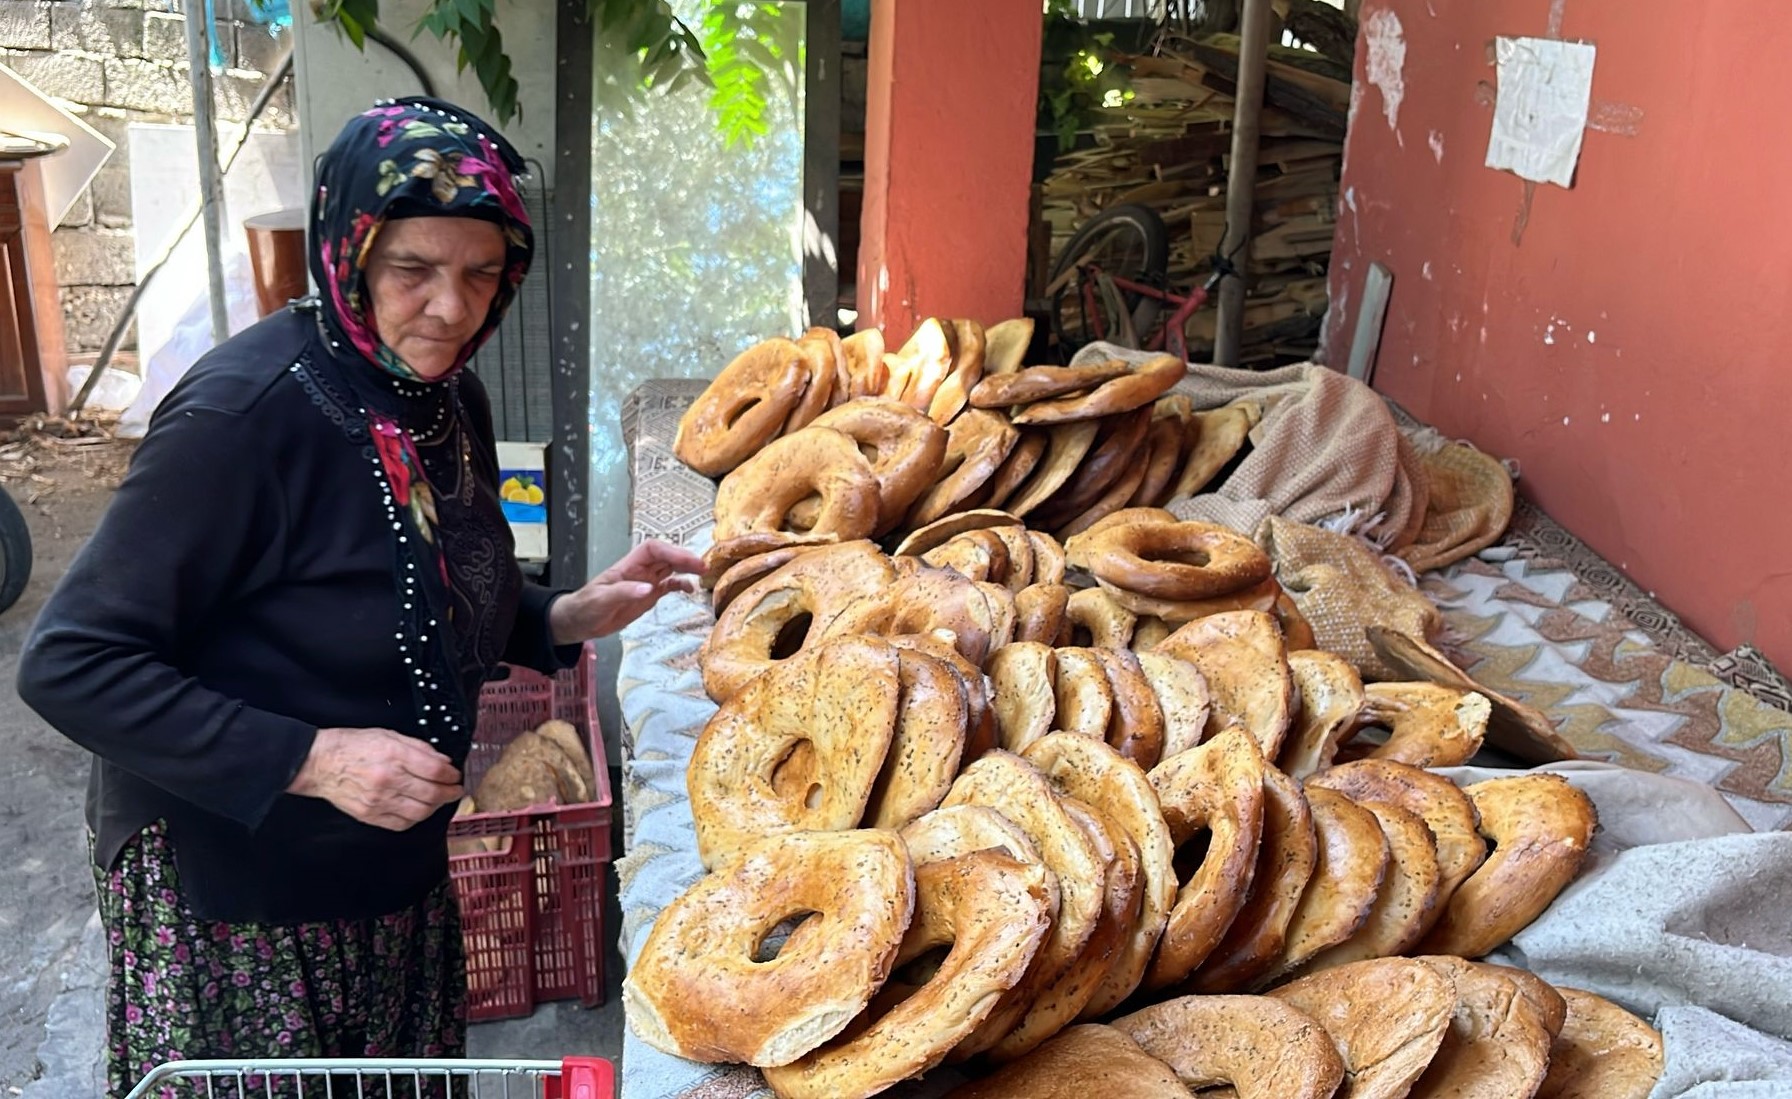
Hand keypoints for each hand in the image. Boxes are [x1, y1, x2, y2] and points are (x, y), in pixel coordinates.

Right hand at [288, 727, 463, 830]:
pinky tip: (418, 810)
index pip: (435, 771)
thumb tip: (443, 761)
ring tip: (439, 800)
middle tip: (455, 790)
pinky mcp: (370, 815)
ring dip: (435, 807)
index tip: (455, 775)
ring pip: (420, 812)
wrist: (320, 763)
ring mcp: (379, 801)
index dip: (452, 775)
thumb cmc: (353, 746)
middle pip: (432, 794)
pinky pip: (401, 824)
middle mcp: (388, 780)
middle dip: (450, 793)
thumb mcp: (389, 735)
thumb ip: (419, 748)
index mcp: (394, 756)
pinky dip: (415, 819)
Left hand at [549, 539, 704, 642]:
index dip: (671, 550)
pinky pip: (668, 587)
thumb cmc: (585, 607)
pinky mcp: (648, 596)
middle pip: (666, 557)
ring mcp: (645, 583)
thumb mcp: (601, 600)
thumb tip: (648, 588)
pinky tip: (690, 590)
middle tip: (703, 567)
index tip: (686, 559)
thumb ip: (624, 592)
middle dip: (685, 558)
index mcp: (628, 566)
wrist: (578, 622)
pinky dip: (681, 585)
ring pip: (670, 569)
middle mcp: (640, 571)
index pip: (653, 549)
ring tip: (703, 574)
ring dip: (686, 569)